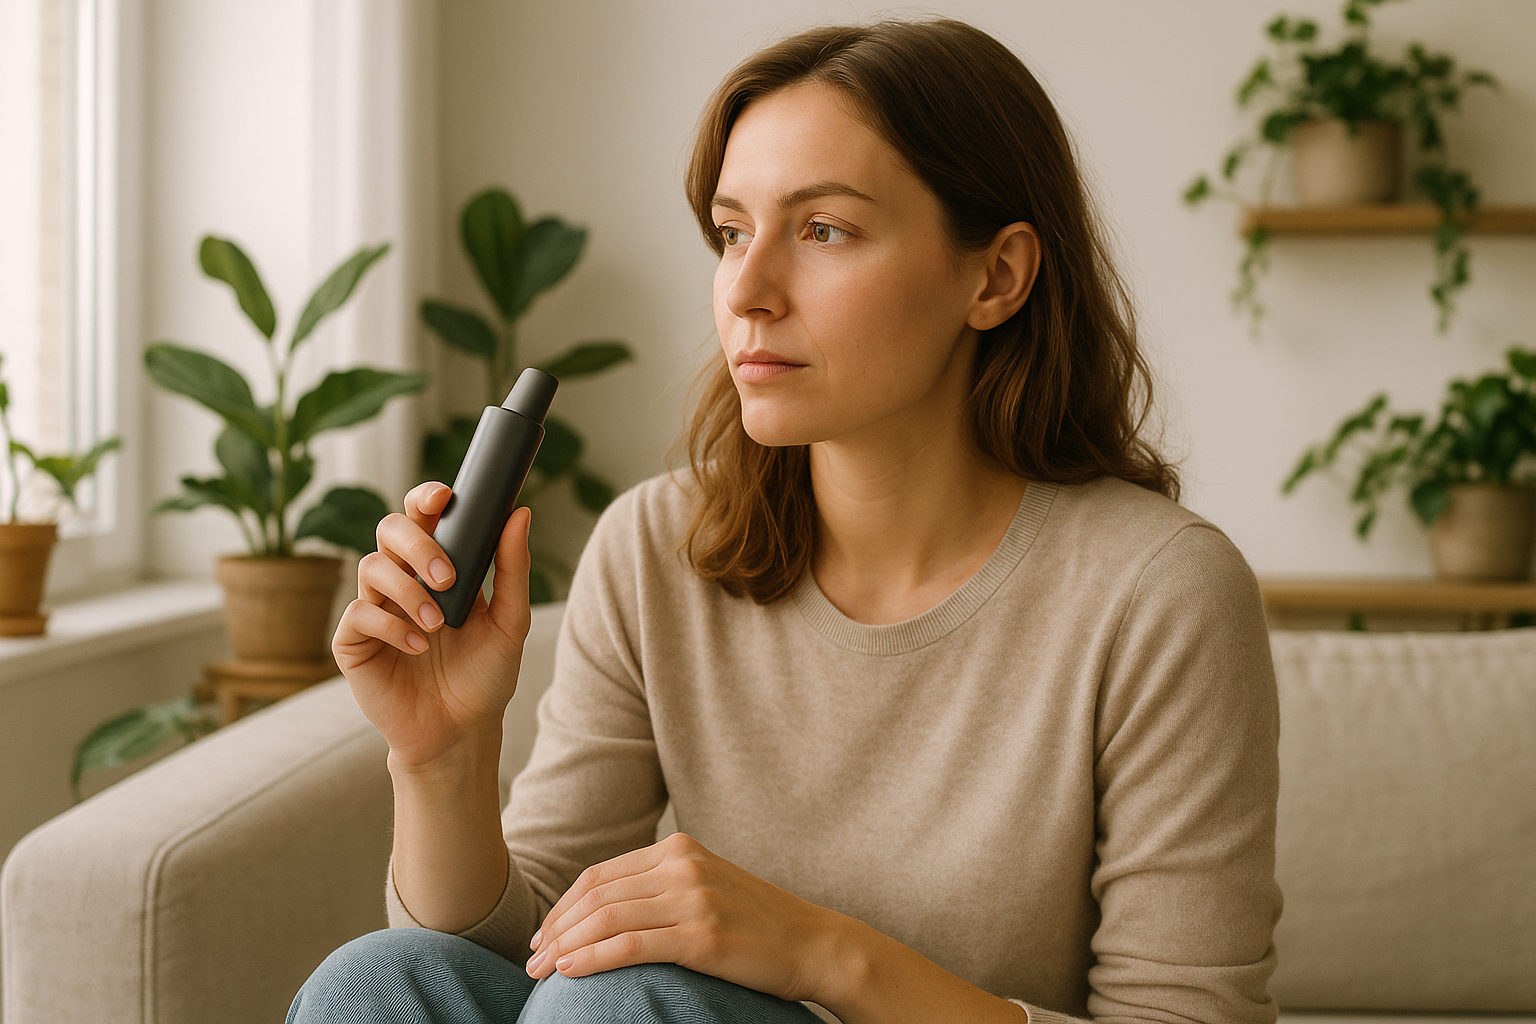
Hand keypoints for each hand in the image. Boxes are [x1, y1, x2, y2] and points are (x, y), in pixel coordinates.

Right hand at [333, 481, 532, 769]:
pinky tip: (417, 647)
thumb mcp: (510, 623)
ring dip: (408, 590)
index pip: (423, 516)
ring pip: (371, 566)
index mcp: (437, 566)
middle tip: (447, 578)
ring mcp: (375, 608)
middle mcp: (401, 580)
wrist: (461, 732)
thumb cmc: (484, 676)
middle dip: (418, 544)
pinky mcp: (353, 642)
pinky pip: (359, 613)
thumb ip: (513, 569)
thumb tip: (521, 513)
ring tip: (437, 624)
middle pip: (389, 529)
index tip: (445, 497)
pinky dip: (390, 625)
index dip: (426, 497)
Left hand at [525, 832, 844, 1002]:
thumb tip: (601, 914)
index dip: (563, 907)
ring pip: (607, 918)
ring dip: (565, 946)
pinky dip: (593, 958)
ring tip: (542, 972)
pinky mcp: (702, 934)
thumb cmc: (756, 926)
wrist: (812, 944)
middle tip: (531, 961)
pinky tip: (570, 972)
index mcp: (679, 849)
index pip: (601, 875)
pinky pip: (632, 944)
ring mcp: (694, 897)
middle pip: (597, 895)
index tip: (542, 936)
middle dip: (556, 929)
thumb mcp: (705, 889)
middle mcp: (683, 865)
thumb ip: (661, 889)